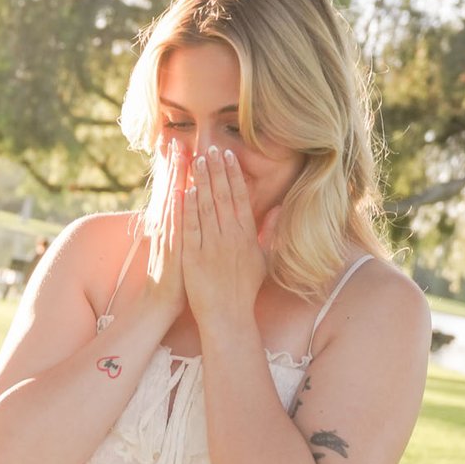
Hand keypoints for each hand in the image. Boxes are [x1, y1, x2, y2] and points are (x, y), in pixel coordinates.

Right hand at [120, 140, 188, 330]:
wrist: (162, 300)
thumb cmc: (179, 274)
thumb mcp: (180, 244)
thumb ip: (185, 223)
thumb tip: (191, 204)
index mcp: (172, 223)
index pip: (176, 188)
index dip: (177, 167)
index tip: (181, 144)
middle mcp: (168, 225)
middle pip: (171, 187)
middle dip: (174, 164)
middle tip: (175, 139)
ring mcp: (170, 235)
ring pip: (173, 199)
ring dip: (175, 176)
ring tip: (178, 154)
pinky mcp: (174, 248)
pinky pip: (176, 225)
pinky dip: (178, 208)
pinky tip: (181, 191)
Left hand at [183, 143, 264, 329]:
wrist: (228, 315)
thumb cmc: (246, 289)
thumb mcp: (265, 259)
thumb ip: (271, 232)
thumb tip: (278, 208)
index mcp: (247, 235)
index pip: (240, 197)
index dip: (234, 174)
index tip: (229, 155)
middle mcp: (230, 237)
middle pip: (223, 196)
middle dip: (216, 170)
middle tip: (210, 147)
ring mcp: (211, 246)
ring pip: (206, 206)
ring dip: (202, 181)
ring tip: (196, 159)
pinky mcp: (193, 256)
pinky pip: (190, 227)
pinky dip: (188, 207)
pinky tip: (186, 189)